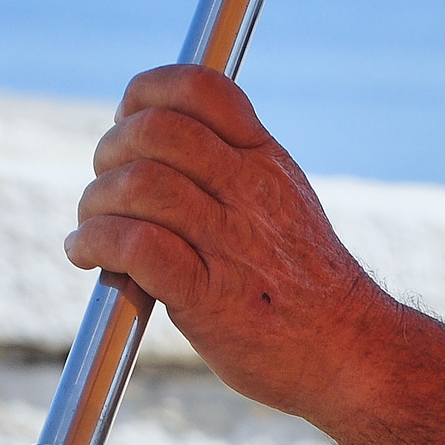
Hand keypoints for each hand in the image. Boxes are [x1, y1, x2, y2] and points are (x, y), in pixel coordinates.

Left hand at [66, 64, 397, 421]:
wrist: (354, 356)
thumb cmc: (307, 288)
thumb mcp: (286, 207)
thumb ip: (234, 170)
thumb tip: (153, 140)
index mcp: (268, 163)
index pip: (201, 89)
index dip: (147, 94)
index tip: (131, 124)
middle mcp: (252, 194)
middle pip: (157, 131)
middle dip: (111, 153)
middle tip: (108, 189)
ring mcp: (233, 245)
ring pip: (140, 186)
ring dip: (97, 204)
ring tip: (95, 228)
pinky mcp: (210, 298)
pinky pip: (135, 246)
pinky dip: (97, 245)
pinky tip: (90, 258)